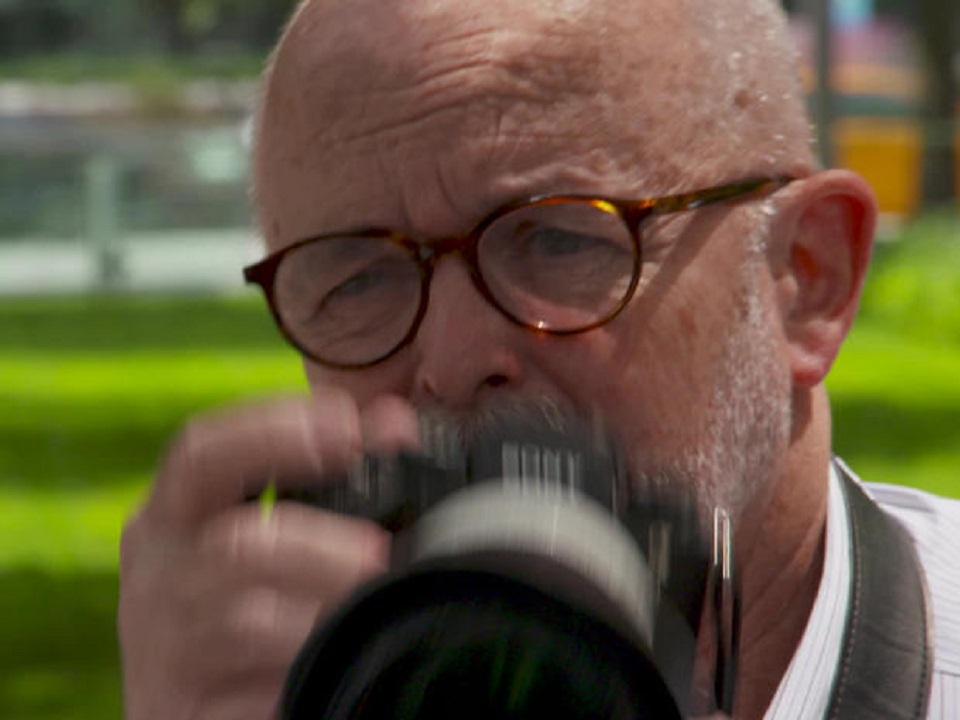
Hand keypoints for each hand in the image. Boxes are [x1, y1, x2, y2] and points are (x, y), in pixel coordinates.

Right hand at [118, 391, 418, 719]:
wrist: (196, 708)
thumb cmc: (239, 602)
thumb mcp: (269, 527)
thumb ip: (330, 469)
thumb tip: (394, 420)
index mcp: (173, 512)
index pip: (201, 451)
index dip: (273, 430)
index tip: (345, 427)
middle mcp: (156, 572)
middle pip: (233, 542)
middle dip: (319, 545)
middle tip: (377, 555)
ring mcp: (161, 644)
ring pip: (250, 619)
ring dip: (325, 610)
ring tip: (371, 610)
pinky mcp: (176, 706)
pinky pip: (255, 690)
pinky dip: (302, 674)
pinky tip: (333, 667)